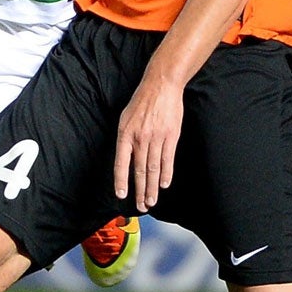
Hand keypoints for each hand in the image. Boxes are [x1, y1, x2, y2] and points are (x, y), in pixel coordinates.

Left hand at [113, 76, 183, 212]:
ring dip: (152, 187)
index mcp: (125, 133)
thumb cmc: (141, 101)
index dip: (121, 181)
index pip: (121, 163)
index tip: (121, 195)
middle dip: (139, 191)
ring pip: (153, 169)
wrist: (161, 86)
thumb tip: (124, 158)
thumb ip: (125, 138)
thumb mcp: (125, 117)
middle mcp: (139, 138)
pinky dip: (165, 174)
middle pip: (139, 170)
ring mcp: (156, 138)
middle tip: (141, 206)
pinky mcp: (170, 136)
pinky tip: (163, 184)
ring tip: (151, 201)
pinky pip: (167, 160)